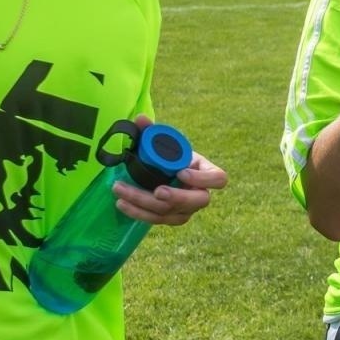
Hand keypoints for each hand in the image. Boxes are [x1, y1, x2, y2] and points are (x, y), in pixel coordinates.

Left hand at [112, 116, 227, 226]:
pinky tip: (121, 203)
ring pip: (171, 213)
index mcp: (207, 172)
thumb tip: (139, 118)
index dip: (203, 179)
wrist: (160, 172)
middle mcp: (200, 194)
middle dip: (177, 197)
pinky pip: (157, 220)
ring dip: (144, 203)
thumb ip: (152, 131)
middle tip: (157, 191)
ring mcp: (187, 210)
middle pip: (197, 201)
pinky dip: (138, 213)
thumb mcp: (164, 142)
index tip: (181, 172)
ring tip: (121, 190)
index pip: (218, 179)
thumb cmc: (168, 155)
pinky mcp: (171, 219)